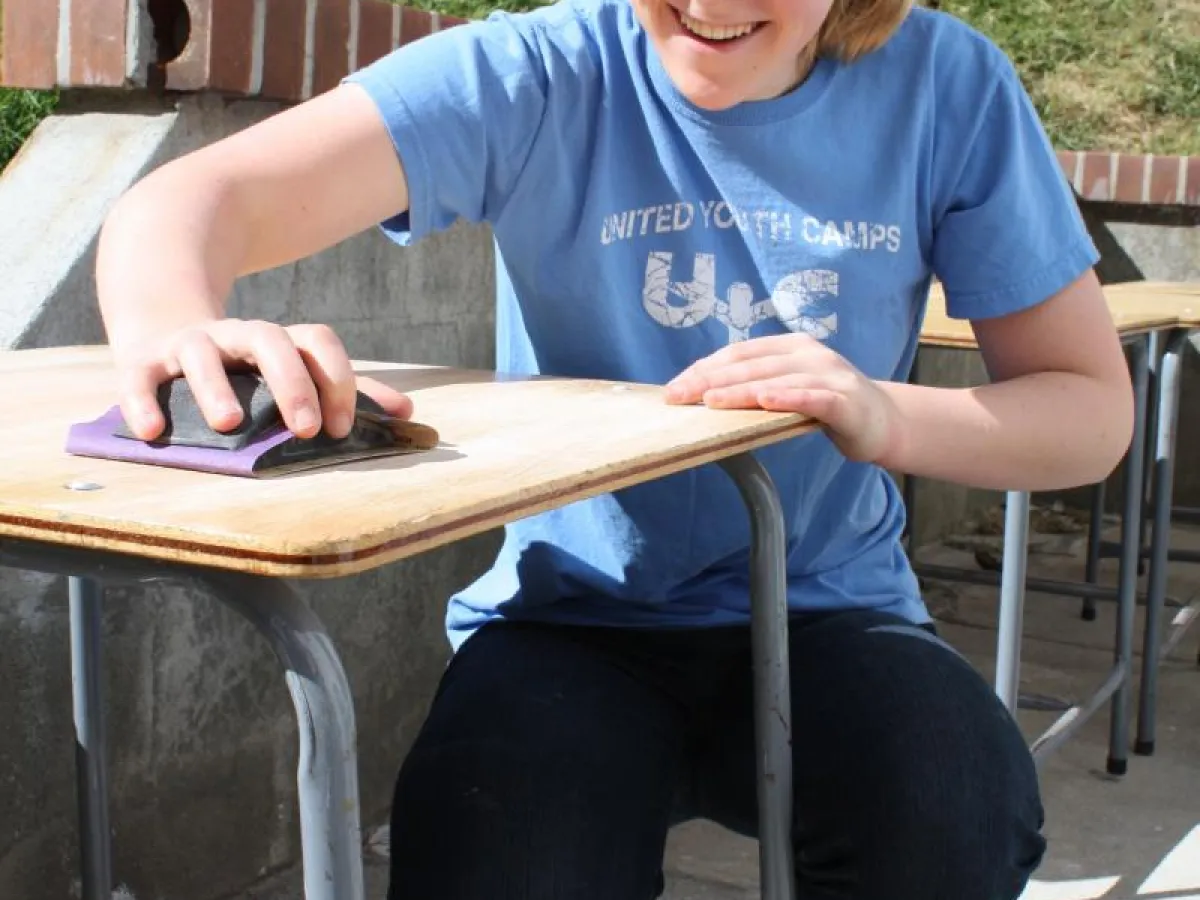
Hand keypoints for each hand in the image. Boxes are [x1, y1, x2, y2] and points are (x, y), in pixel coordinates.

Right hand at [112, 319, 413, 441]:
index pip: (317, 342)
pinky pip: (139, 376)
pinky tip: (153, 432)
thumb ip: (348, 391)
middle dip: (291, 383)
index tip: (340, 429)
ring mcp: (190, 343)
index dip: (337, 380)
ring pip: (203, 351)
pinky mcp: (143, 360)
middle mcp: (238, 336)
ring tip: (226, 425)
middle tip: (306, 429)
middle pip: (270, 340)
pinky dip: (144, 400)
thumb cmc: (246, 369)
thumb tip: (408, 412)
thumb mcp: (296, 372)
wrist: (166, 329)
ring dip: (214, 387)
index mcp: (280, 341)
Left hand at [663, 334, 899, 463]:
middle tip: (678, 395)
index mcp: (790, 346)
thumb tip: (702, 393)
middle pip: (751, 365)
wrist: (883, 422)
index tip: (673, 386)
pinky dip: (790, 397)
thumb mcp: (787, 388)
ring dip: (741, 390)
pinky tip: (766, 401)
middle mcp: (809, 354)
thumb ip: (756, 385)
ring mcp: (830, 374)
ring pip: (776, 380)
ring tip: (709, 400)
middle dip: (710, 380)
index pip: (738, 353)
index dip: (704, 367)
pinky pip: (814, 397)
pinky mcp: (846, 400)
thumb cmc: (826, 405)